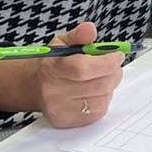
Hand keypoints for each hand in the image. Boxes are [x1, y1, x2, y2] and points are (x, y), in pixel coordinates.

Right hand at [0, 21, 124, 127]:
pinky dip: (103, 99)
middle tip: (113, 64)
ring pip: (103, 99)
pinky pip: (98, 111)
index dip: (107, 62)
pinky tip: (94, 91)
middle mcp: (53, 92)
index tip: (117, 55)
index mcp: (52, 69)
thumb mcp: (63, 42)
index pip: (83, 69)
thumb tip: (89, 29)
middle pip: (99, 85)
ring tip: (101, 77)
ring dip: (109, 86)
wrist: (34, 85)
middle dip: (113, 72)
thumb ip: (79, 35)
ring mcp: (59, 109)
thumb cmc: (53, 63)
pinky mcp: (67, 122)